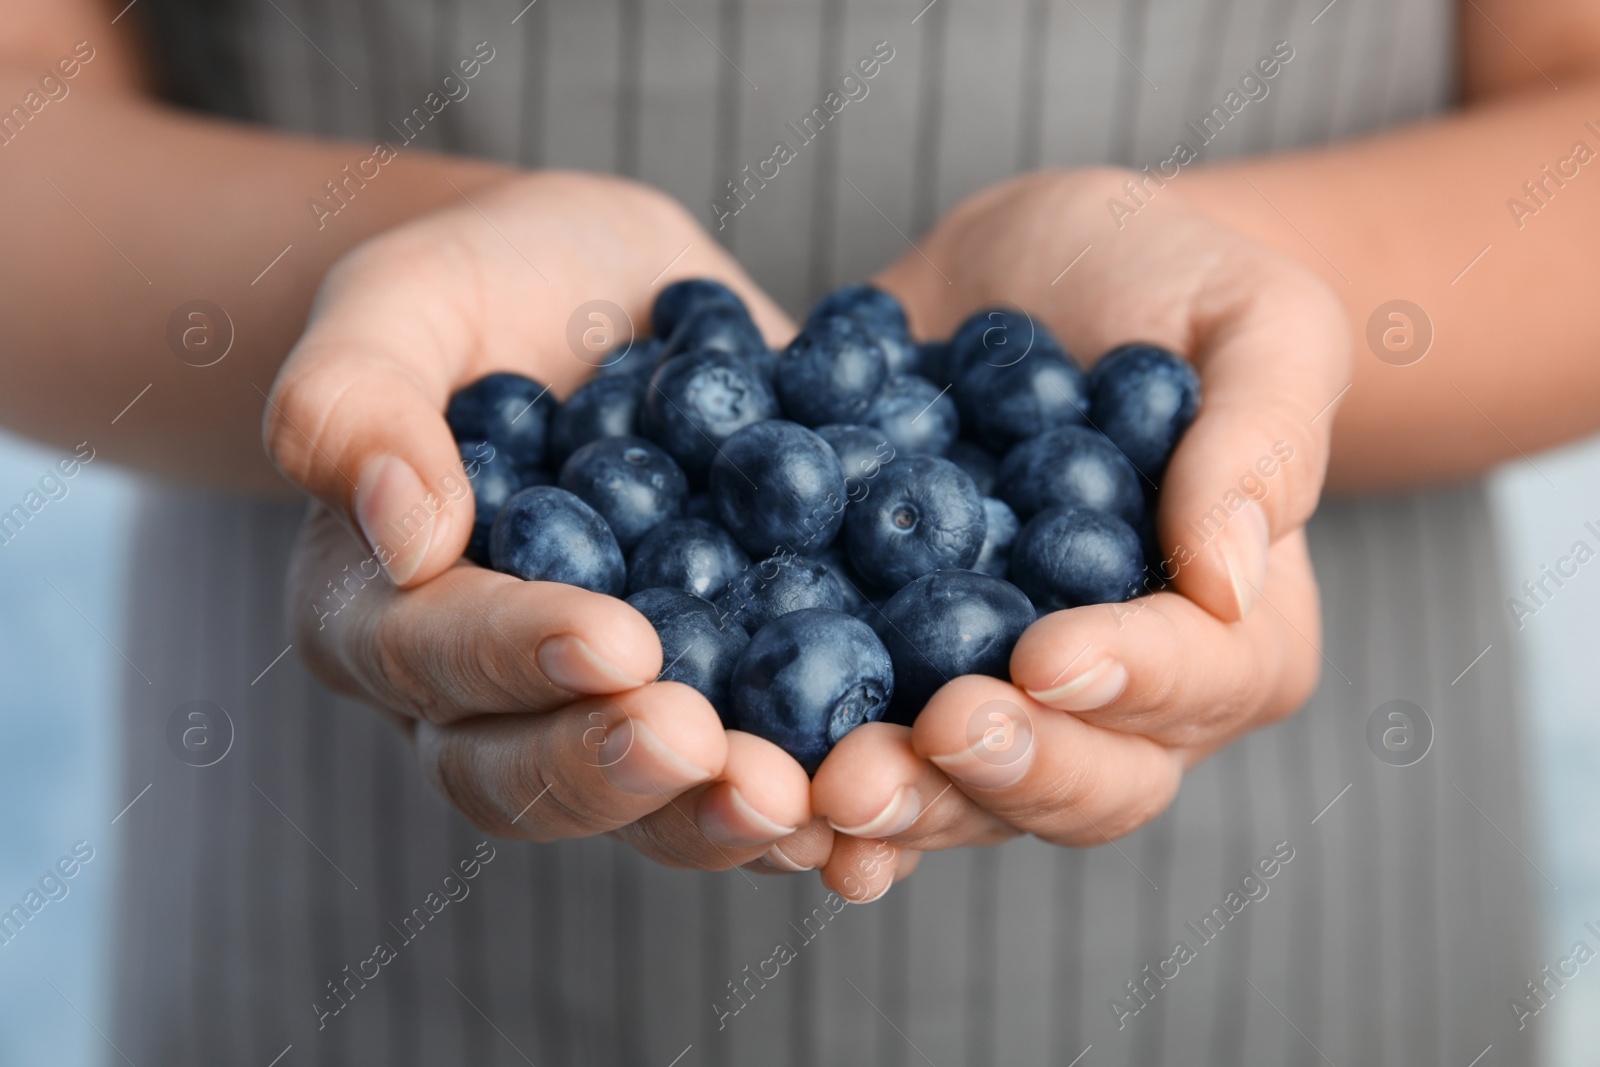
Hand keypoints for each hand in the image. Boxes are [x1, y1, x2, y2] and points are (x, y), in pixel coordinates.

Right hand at [269, 171, 830, 873]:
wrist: (610, 296)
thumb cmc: (483, 287)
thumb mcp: (399, 300)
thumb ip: (353, 401)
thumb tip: (404, 534)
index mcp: (384, 614)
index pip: (435, 660)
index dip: (520, 659)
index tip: (615, 640)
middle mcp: (488, 696)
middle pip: (527, 778)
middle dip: (623, 773)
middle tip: (717, 757)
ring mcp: (608, 710)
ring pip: (646, 806)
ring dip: (725, 815)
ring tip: (813, 802)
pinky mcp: (717, 695)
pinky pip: (754, 765)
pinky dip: (818, 790)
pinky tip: (890, 792)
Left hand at [809, 169, 1349, 894]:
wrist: (1023, 282)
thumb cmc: (1172, 283)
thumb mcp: (1256, 322)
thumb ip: (1262, 439)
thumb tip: (1228, 579)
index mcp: (1239, 633)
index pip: (1199, 681)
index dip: (1126, 679)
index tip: (1043, 654)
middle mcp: (1127, 701)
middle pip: (1085, 782)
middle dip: (1002, 772)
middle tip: (922, 739)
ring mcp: (1005, 700)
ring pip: (968, 794)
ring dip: (898, 801)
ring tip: (823, 789)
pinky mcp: (902, 675)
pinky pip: (868, 746)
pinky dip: (816, 782)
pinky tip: (766, 791)